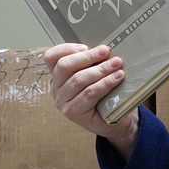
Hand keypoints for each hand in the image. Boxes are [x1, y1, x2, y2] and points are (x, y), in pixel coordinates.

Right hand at [44, 43, 138, 158]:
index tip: (86, 47)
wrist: (111, 121)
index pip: (51, 57)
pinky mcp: (72, 112)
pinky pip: (89, 94)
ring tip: (117, 64)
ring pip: (79, 80)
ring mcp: (62, 102)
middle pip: (65, 66)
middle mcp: (56, 88)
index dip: (66, 48)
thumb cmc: (103, 95)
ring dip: (100, 70)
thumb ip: (93, 63)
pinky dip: (105, 84)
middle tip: (106, 51)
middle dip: (88, 57)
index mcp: (58, 76)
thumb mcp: (95, 75)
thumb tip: (104, 48)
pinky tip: (117, 78)